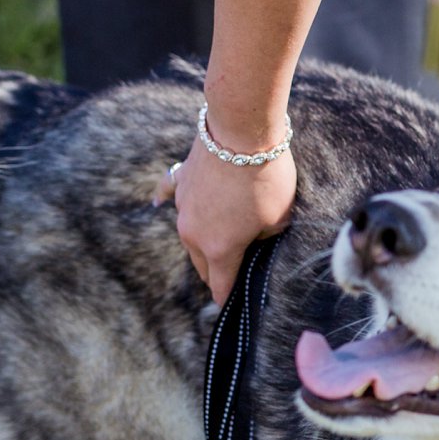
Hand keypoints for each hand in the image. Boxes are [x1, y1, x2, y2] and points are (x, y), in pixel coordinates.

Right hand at [172, 139, 297, 304]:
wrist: (241, 132)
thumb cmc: (266, 179)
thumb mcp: (279, 218)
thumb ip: (265, 238)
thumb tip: (257, 238)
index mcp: (218, 250)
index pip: (221, 286)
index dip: (228, 299)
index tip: (232, 307)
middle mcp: (192, 233)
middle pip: (203, 264)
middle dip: (217, 271)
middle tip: (233, 272)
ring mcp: (182, 206)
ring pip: (190, 234)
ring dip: (203, 238)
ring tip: (221, 234)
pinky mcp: (181, 180)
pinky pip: (171, 194)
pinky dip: (169, 199)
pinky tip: (159, 201)